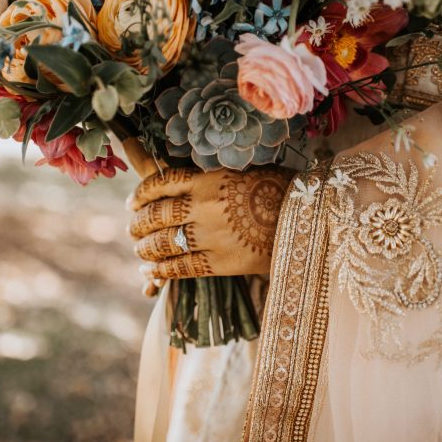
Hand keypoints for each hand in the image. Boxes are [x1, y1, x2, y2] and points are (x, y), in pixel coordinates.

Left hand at [127, 166, 295, 279]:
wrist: (309, 219)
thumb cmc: (280, 191)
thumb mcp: (244, 172)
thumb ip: (212, 178)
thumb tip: (185, 184)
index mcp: (209, 179)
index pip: (161, 184)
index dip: (142, 194)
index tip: (133, 202)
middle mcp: (204, 206)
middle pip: (156, 215)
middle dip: (139, 223)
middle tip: (133, 228)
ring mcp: (211, 236)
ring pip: (162, 243)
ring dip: (145, 248)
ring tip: (140, 250)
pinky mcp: (220, 262)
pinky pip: (180, 267)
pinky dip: (160, 269)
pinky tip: (150, 270)